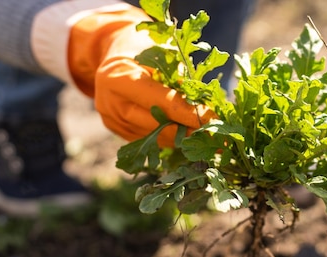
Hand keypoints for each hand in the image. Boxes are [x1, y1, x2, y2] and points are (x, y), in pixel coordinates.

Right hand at [67, 7, 215, 145]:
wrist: (108, 52)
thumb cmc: (140, 46)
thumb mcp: (161, 50)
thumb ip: (180, 75)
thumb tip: (206, 101)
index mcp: (118, 79)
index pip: (163, 103)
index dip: (191, 114)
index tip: (215, 121)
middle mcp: (112, 105)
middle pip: (159, 126)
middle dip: (191, 130)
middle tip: (218, 134)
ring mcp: (114, 122)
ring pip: (157, 137)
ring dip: (185, 137)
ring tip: (210, 136)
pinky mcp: (120, 132)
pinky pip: (152, 140)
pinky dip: (173, 136)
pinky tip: (192, 134)